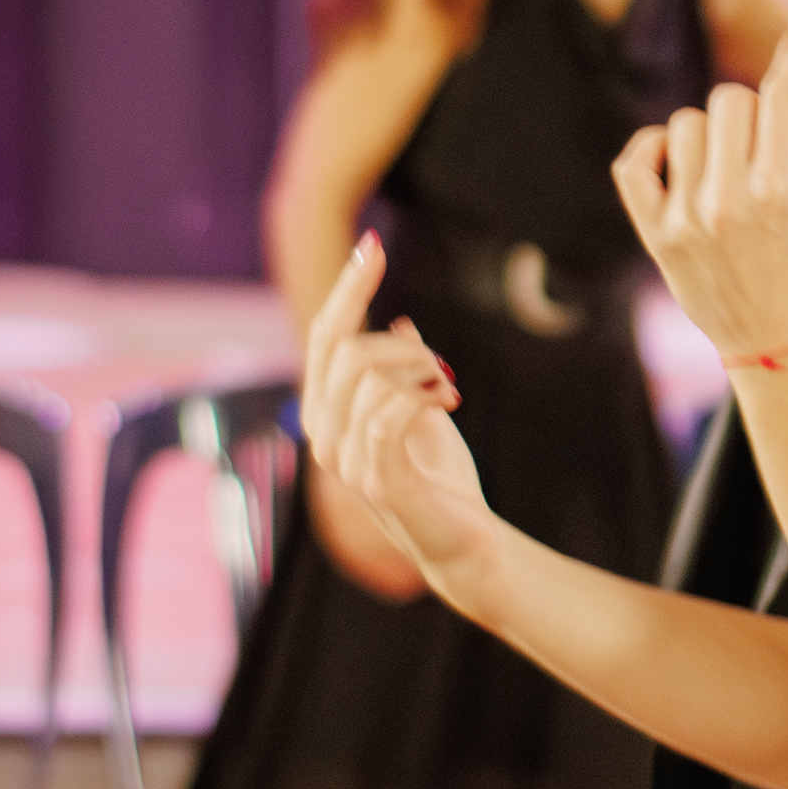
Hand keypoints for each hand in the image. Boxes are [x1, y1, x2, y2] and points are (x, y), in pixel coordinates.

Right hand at [298, 237, 492, 585]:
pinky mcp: (378, 480)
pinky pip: (386, 416)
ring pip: (365, 377)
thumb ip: (405, 371)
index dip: (347, 289)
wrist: (464, 541)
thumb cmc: (441, 477)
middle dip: (400, 344)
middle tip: (442, 365)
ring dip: (419, 370)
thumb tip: (403, 324)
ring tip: (449, 388)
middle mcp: (323, 434)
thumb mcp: (423, 410)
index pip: (325, 335)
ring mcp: (345, 460)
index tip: (371, 246)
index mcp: (328, 411)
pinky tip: (449, 402)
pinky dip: (422, 397)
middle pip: (343, 351)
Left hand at [614, 21, 787, 369]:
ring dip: (715, 137)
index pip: (783, 95)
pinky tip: (683, 165)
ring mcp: (686, 218)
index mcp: (784, 189)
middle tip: (773, 152)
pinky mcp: (656, 235)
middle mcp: (729, 200)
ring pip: (687, 124)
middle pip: (731, 99)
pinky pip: (635, 160)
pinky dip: (655, 149)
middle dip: (757, 115)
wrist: (786, 347)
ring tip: (735, 173)